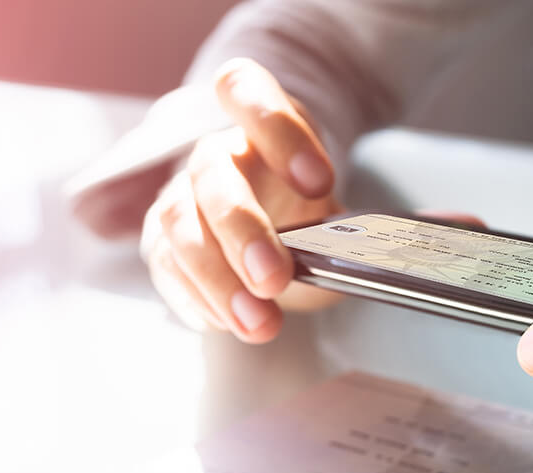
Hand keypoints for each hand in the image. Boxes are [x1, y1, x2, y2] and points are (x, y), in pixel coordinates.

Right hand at [142, 58, 341, 342]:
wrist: (277, 225)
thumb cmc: (306, 210)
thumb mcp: (338, 208)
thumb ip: (352, 233)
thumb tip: (370, 268)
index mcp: (260, 123)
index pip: (247, 90)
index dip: (278, 131)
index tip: (318, 180)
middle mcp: (217, 153)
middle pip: (213, 175)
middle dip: (243, 229)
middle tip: (274, 278)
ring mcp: (182, 194)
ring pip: (179, 224)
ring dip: (217, 279)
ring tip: (258, 323)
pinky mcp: (162, 239)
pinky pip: (166, 265)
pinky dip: (198, 298)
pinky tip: (230, 322)